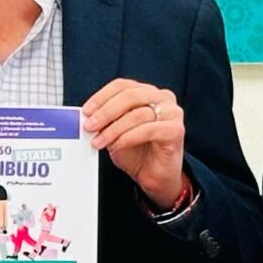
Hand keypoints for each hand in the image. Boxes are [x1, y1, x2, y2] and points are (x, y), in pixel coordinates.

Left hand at [81, 78, 189, 209]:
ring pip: (137, 114)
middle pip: (129, 96)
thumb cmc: (138, 153)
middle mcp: (162, 98)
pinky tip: (117, 146)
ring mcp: (172, 113)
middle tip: (90, 126)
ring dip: (113, 129)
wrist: (155, 177)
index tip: (87, 110)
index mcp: (147, 92)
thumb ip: (106, 120)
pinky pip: (147, 130)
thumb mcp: (115, 132)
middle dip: (105, 112)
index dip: (101, 97)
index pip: (122, 86)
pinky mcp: (176, 130)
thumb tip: (88, 116)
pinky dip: (127, 138)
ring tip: (100, 141)